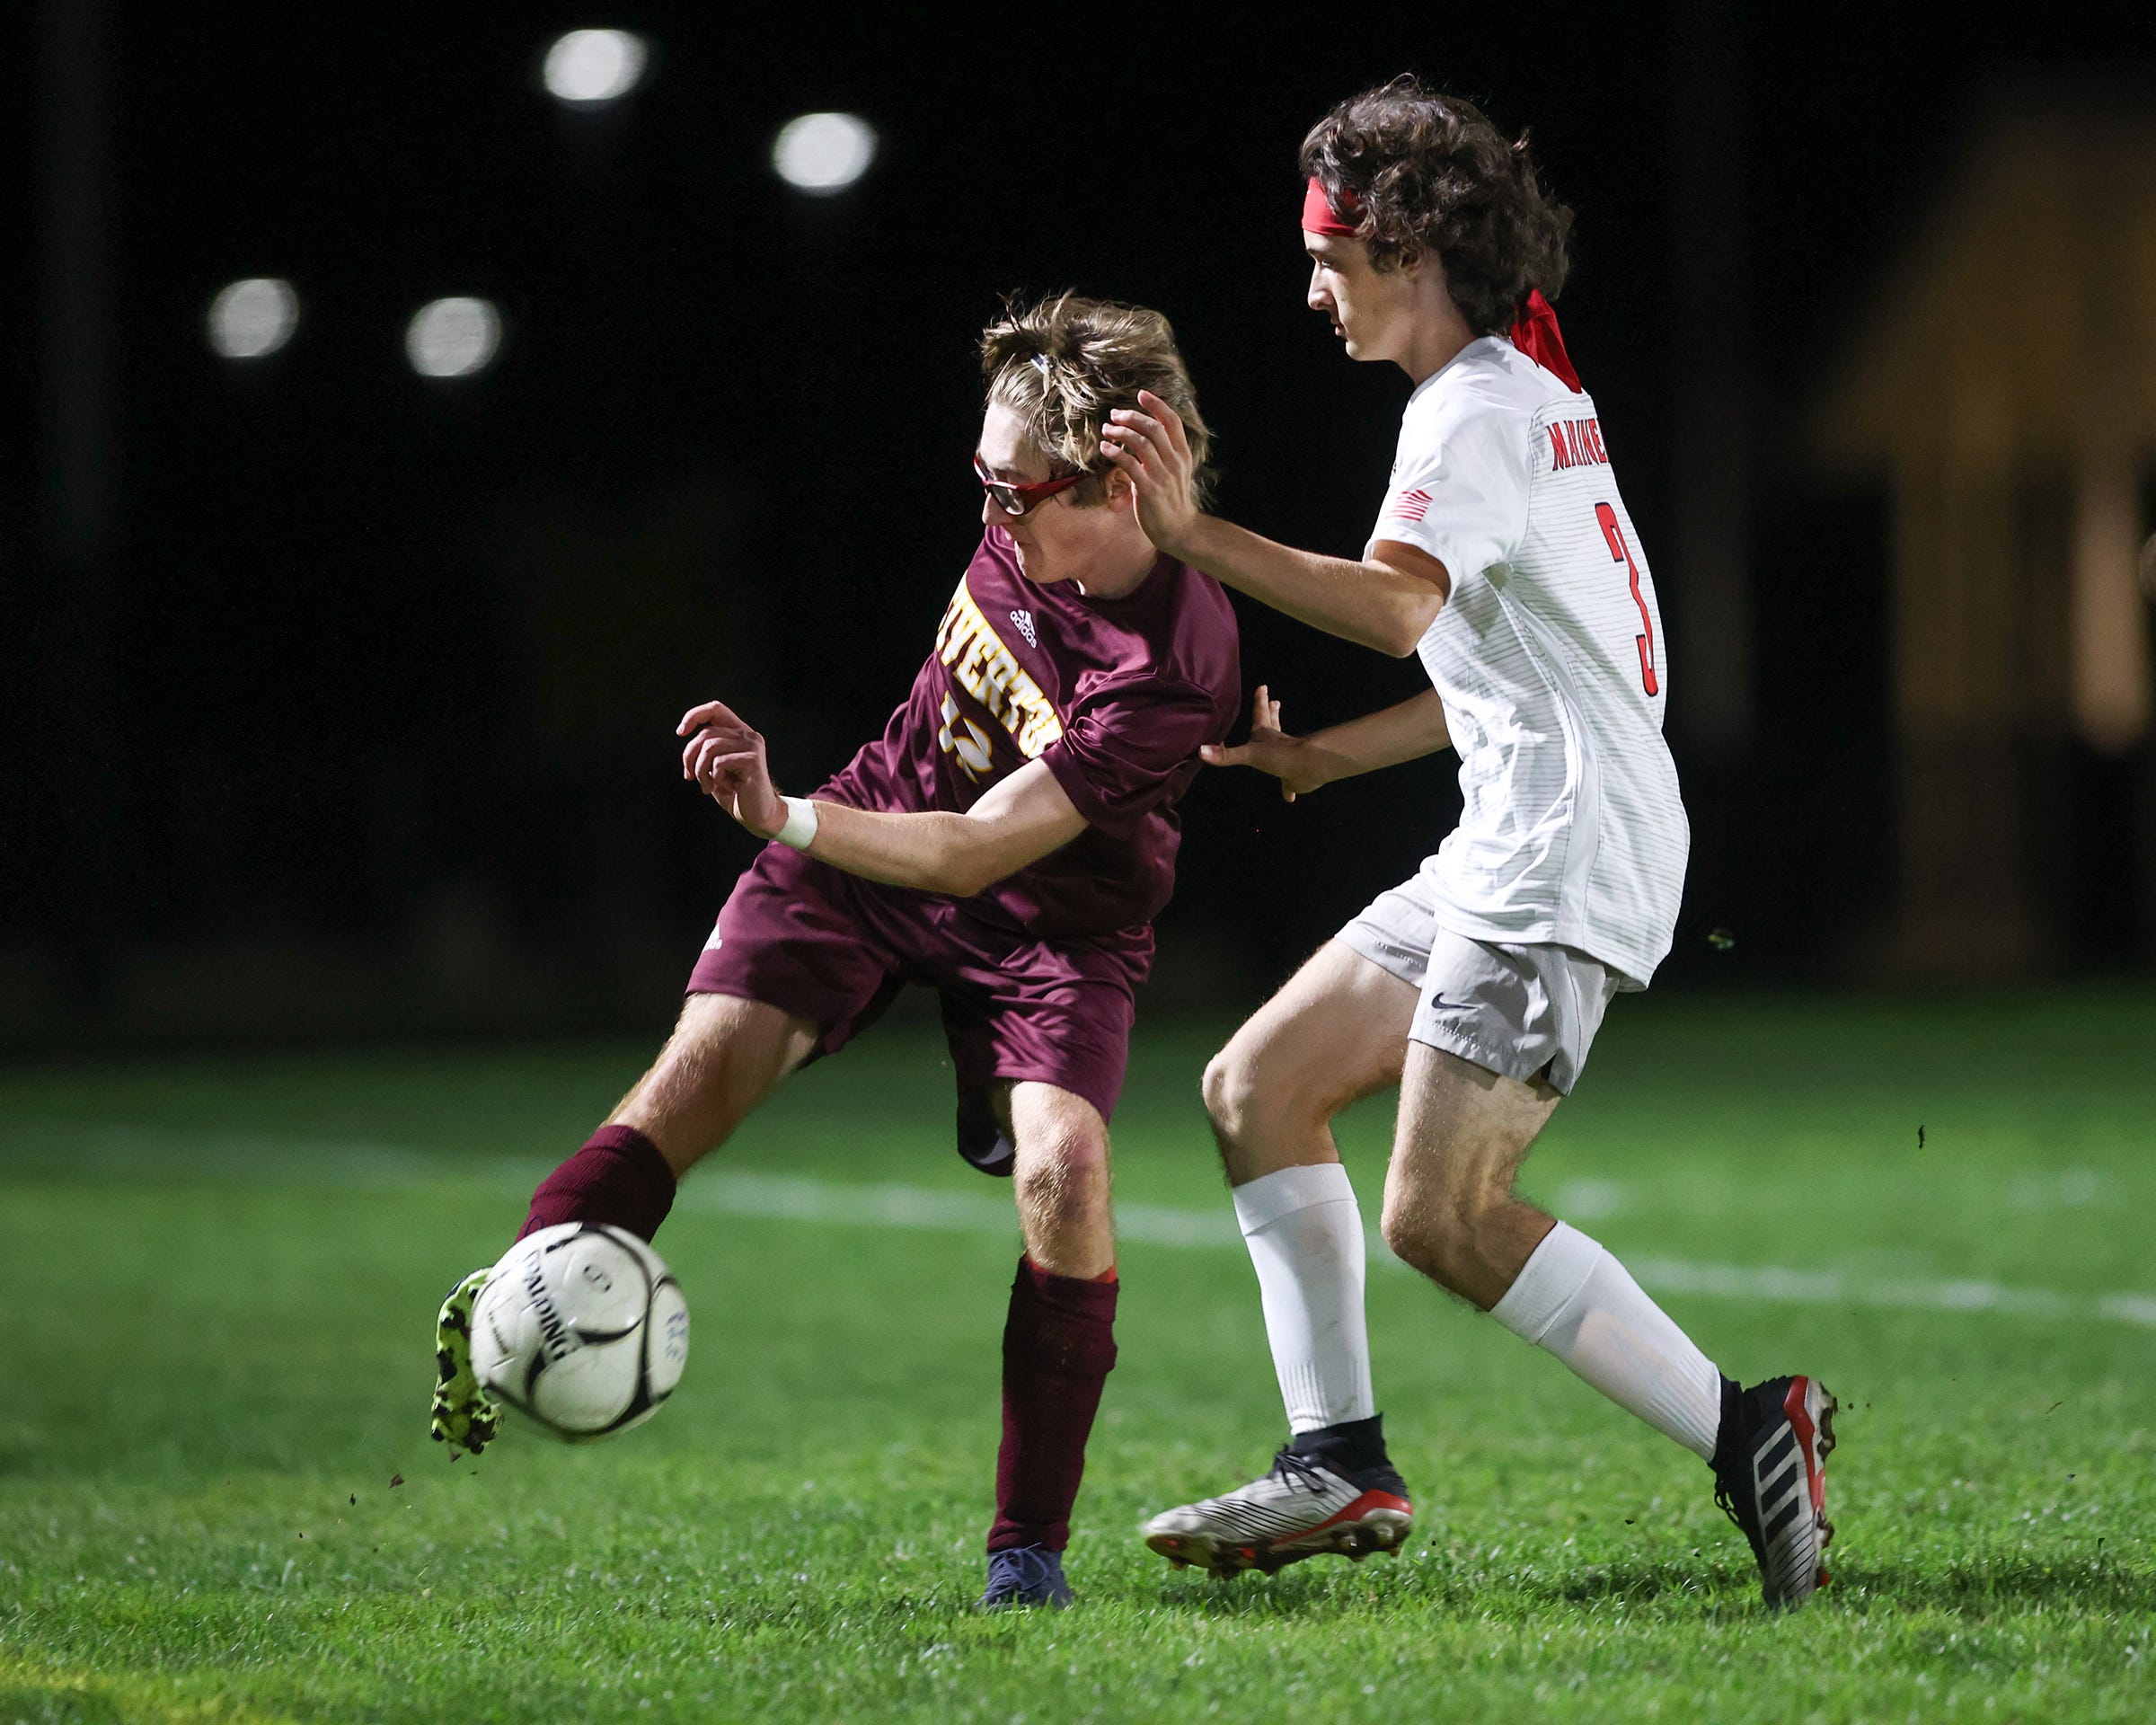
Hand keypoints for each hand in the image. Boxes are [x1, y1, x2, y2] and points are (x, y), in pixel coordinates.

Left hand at [677, 700, 785, 837]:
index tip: (680, 733)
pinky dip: (715, 779)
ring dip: (701, 771)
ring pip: (709, 747)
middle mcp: (748, 735)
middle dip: (689, 756)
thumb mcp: (714, 767)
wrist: (759, 814)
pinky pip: (719, 763)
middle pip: (706, 733)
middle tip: (690, 776)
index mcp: (739, 732)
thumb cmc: (735, 792)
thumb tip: (684, 734)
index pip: (715, 709)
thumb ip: (704, 750)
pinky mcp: (752, 760)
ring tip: (708, 786)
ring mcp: (752, 746)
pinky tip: (728, 788)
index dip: (694, 716)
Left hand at [1097, 388, 1201, 559]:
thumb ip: (1166, 452)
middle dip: (1131, 417)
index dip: (1156, 405)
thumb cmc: (1172, 500)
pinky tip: (1104, 449)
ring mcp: (1163, 476)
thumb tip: (1145, 433)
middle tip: (1114, 415)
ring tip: (1107, 430)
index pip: (1172, 421)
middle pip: (1153, 428)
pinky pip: (1130, 465)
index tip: (1141, 394)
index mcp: (1183, 454)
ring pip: (1141, 443)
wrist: (1179, 530)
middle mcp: (1175, 462)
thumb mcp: (1176, 472)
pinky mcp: (1149, 490)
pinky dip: (1115, 453)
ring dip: (1120, 432)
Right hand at [1198, 685, 1323, 801]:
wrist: (1308, 767)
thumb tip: (1200, 751)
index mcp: (1265, 736)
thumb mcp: (1249, 754)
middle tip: (1275, 702)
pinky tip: (1290, 796)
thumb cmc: (1279, 755)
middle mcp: (1277, 744)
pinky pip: (1289, 784)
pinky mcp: (1294, 776)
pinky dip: (1288, 789)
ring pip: (1282, 749)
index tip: (1263, 687)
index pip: (1260, 715)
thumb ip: (1226, 755)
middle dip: (1272, 714)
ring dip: (1280, 743)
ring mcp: (1286, 759)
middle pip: (1274, 725)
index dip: (1259, 702)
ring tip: (1280, 737)